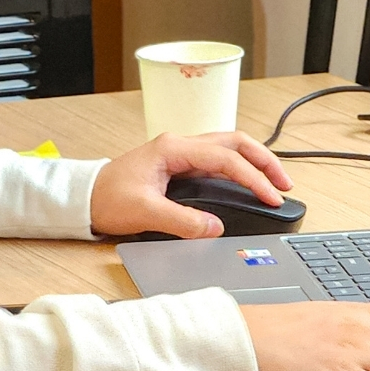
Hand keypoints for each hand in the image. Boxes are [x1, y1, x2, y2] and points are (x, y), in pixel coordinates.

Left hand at [89, 132, 291, 238]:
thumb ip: (182, 221)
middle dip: (264, 161)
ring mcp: (180, 154)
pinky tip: (250, 185)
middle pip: (234, 142)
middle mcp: (179, 145)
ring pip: (228, 149)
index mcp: (173, 148)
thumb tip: (215, 227)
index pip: (225, 158)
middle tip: (285, 185)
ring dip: (254, 163)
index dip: (253, 178)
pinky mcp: (179, 166)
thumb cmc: (106, 198)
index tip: (271, 198)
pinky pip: (218, 162)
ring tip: (275, 184)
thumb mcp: (144, 212)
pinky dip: (239, 170)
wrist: (84, 198)